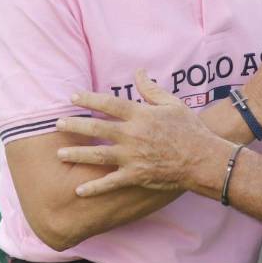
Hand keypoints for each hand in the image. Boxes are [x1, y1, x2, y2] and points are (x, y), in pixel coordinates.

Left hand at [56, 70, 223, 196]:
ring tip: (60, 153)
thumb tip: (138, 72)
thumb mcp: (172, 103)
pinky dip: (94, 187)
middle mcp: (132, 135)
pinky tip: (79, 190)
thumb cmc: (190, 129)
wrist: (203, 159)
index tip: (72, 97)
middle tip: (58, 124)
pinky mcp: (136, 175)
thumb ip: (151, 89)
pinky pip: (110, 182)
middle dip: (75, 125)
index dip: (88, 98)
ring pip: (97, 154)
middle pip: (96, 127)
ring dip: (77, 154)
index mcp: (140, 115)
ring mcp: (132, 156)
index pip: (108, 103)